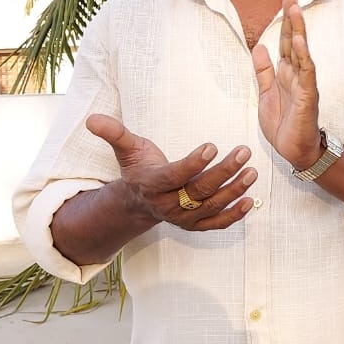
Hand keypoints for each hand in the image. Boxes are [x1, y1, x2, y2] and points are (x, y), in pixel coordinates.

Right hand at [85, 114, 255, 230]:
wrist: (138, 202)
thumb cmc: (138, 169)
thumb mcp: (127, 149)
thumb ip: (114, 133)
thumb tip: (92, 118)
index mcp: (152, 184)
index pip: (175, 176)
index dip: (194, 163)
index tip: (213, 145)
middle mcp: (168, 204)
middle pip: (198, 190)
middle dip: (223, 171)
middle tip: (243, 152)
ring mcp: (183, 218)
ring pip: (211, 206)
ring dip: (234, 190)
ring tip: (252, 171)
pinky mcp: (196, 225)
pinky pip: (216, 224)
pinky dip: (234, 215)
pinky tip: (250, 201)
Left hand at [252, 0, 322, 168]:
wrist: (294, 151)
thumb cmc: (283, 124)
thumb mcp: (265, 93)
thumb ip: (263, 71)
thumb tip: (258, 46)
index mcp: (286, 72)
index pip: (285, 41)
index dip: (285, 21)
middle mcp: (297, 74)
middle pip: (295, 40)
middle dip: (293, 17)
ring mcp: (304, 83)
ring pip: (302, 51)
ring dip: (299, 30)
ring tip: (295, 10)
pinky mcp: (308, 96)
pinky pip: (306, 73)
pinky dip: (304, 57)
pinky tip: (300, 42)